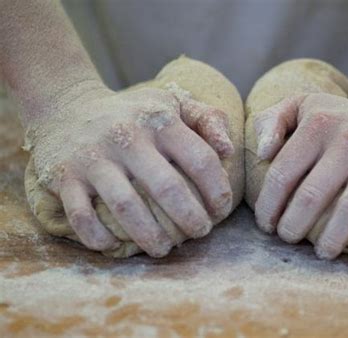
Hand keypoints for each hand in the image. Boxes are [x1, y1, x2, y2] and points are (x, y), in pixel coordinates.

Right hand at [28, 83, 232, 256]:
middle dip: (191, 219)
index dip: (217, 191)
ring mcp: (94, 158)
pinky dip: (99, 237)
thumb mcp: (171, 104)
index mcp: (160, 120)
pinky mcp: (65, 176)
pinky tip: (115, 246)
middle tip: (200, 233)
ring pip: (126, 207)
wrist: (68, 107)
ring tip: (164, 249)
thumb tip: (228, 150)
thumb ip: (206, 120)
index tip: (221, 210)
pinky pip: (81, 216)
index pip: (200, 160)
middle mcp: (127, 138)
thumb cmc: (133, 114)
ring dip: (150, 236)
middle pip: (167, 188)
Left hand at [254, 89, 347, 258]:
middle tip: (288, 238)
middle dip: (293, 227)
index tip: (266, 224)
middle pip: (312, 196)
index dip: (268, 206)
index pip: (282, 173)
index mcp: (318, 124)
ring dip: (332, 240)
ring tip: (321, 253)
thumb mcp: (302, 105)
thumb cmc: (341, 118)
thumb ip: (271, 121)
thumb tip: (262, 153)